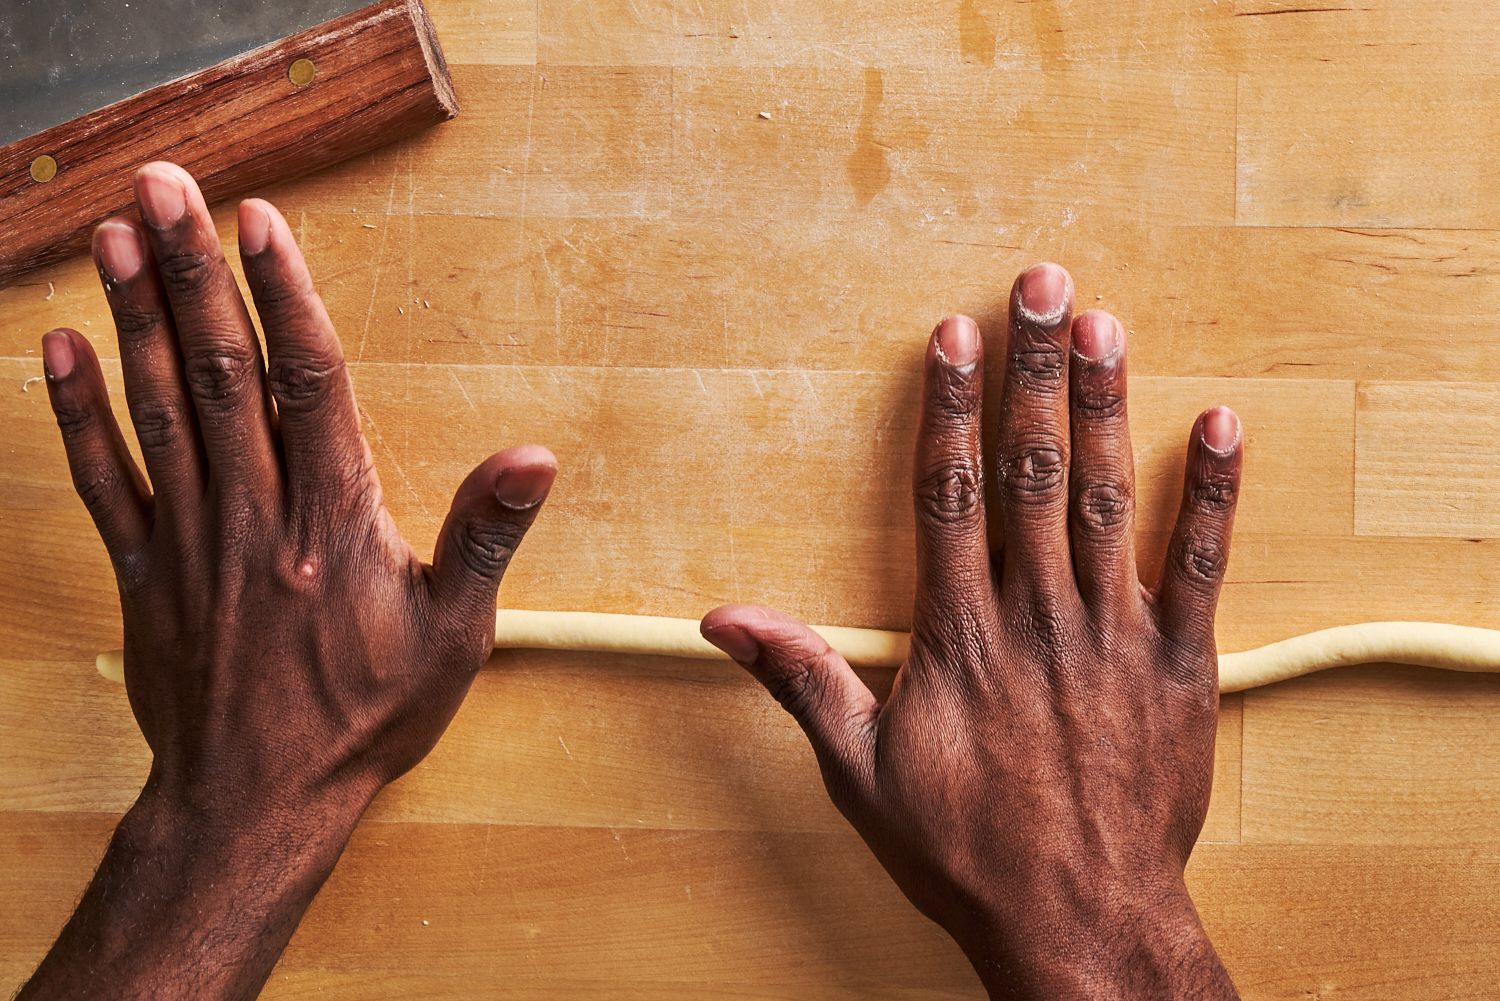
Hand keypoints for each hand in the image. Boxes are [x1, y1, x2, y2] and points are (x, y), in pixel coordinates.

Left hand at [25, 162, 554, 999]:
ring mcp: (190, 541)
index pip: (308, 382)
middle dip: (193, 270)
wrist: (259, 804)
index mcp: (335, 521)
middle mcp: (255, 514)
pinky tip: (58, 349)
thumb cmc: (366, 719)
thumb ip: (485, 535)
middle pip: (219, 370)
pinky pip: (103, 480)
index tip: (257, 218)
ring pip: (158, 407)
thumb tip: (532, 457)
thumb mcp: (458, 636)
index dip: (283, 294)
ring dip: (134, 315)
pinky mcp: (144, 574)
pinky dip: (75, 413)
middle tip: (163, 185)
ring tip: (114, 234)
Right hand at [702, 264, 1241, 999]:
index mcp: (960, 633)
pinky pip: (1199, 568)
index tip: (955, 335)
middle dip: (1034, 372)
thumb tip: (723, 618)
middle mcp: (1036, 615)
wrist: (1077, 918)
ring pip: (1108, 499)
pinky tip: (1221, 426)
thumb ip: (801, 678)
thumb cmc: (964, 847)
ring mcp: (1112, 635)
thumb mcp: (860, 769)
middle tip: (1042, 287)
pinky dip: (1213, 495)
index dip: (950, 407)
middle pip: (1031, 471)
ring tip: (1105, 327)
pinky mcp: (1178, 665)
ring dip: (1107, 407)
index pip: (948, 494)